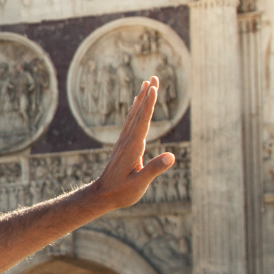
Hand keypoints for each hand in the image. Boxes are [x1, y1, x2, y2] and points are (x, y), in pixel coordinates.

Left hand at [88, 77, 175, 210]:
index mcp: (133, 146)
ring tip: (146, 85)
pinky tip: (136, 106)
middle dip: (147, 95)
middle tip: (153, 77)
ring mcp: (124, 142)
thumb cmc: (121, 192)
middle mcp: (127, 140)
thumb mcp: (139, 183)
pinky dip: (135, 111)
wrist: (102, 196)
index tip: (154, 88)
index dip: (149, 104)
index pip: (143, 121)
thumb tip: (171, 157)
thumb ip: (154, 169)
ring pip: (133, 116)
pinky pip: (130, 123)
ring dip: (140, 100)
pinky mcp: (124, 146)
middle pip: (138, 113)